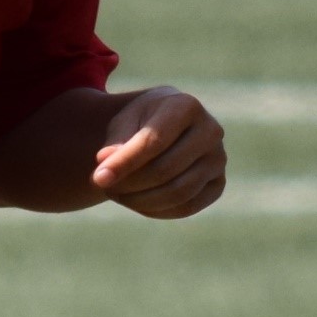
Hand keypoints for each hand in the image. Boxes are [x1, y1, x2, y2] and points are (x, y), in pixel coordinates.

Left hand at [89, 85, 226, 217]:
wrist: (167, 125)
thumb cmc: (141, 122)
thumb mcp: (124, 123)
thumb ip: (115, 143)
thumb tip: (105, 166)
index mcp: (186, 106)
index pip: (154, 141)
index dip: (125, 163)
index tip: (98, 178)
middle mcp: (210, 131)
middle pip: (165, 170)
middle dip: (129, 184)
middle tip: (103, 186)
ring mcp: (218, 159)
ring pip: (177, 193)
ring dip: (140, 200)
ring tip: (116, 194)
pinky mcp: (218, 184)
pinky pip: (187, 207)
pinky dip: (157, 210)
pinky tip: (137, 201)